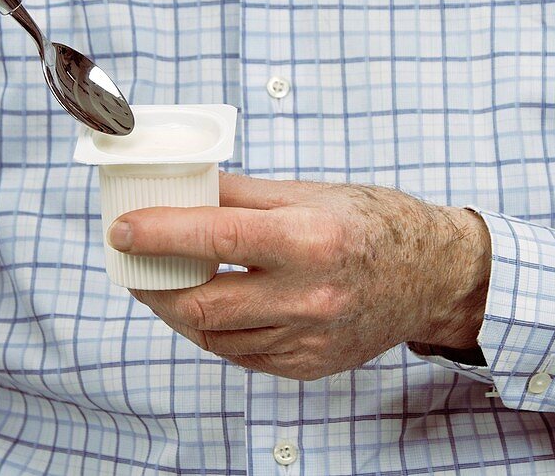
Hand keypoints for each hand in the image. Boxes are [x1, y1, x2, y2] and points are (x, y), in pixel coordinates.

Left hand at [108, 173, 491, 379]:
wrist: (433, 275)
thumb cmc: (373, 223)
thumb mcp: (308, 192)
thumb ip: (240, 195)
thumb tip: (181, 188)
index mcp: (308, 240)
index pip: (213, 237)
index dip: (157, 234)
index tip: (122, 229)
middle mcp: (309, 296)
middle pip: (202, 305)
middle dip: (153, 286)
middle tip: (133, 264)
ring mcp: (309, 339)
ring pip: (214, 337)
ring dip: (178, 311)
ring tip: (164, 283)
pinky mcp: (309, 365)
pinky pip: (241, 354)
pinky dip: (214, 331)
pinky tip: (209, 306)